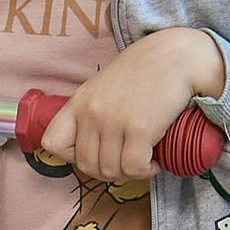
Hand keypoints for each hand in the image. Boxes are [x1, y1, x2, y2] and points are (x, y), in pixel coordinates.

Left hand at [33, 28, 227, 183]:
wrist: (177, 56)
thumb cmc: (145, 72)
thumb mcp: (104, 88)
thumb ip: (93, 111)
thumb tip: (92, 147)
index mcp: (78, 102)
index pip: (52, 143)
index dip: (71, 155)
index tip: (95, 152)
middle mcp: (91, 112)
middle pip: (86, 165)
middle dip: (108, 171)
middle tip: (128, 162)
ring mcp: (113, 121)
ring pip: (110, 171)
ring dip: (129, 173)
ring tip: (143, 159)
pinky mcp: (139, 128)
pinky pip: (134, 168)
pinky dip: (146, 171)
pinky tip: (155, 161)